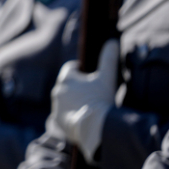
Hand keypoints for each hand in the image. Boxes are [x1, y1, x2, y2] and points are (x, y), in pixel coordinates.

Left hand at [53, 40, 118, 162]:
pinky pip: (63, 115)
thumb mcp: (107, 78)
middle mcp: (57, 90)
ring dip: (72, 100)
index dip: (78, 68)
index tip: (84, 70)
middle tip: (89, 90)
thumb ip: (108, 58)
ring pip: (63, 100)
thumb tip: (112, 42)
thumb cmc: (101, 99)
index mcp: (66, 78)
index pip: (69, 68)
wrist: (95, 127)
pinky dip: (70, 114)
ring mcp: (56, 106)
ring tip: (86, 105)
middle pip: (66, 85)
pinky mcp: (57, 120)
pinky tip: (82, 117)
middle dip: (75, 86)